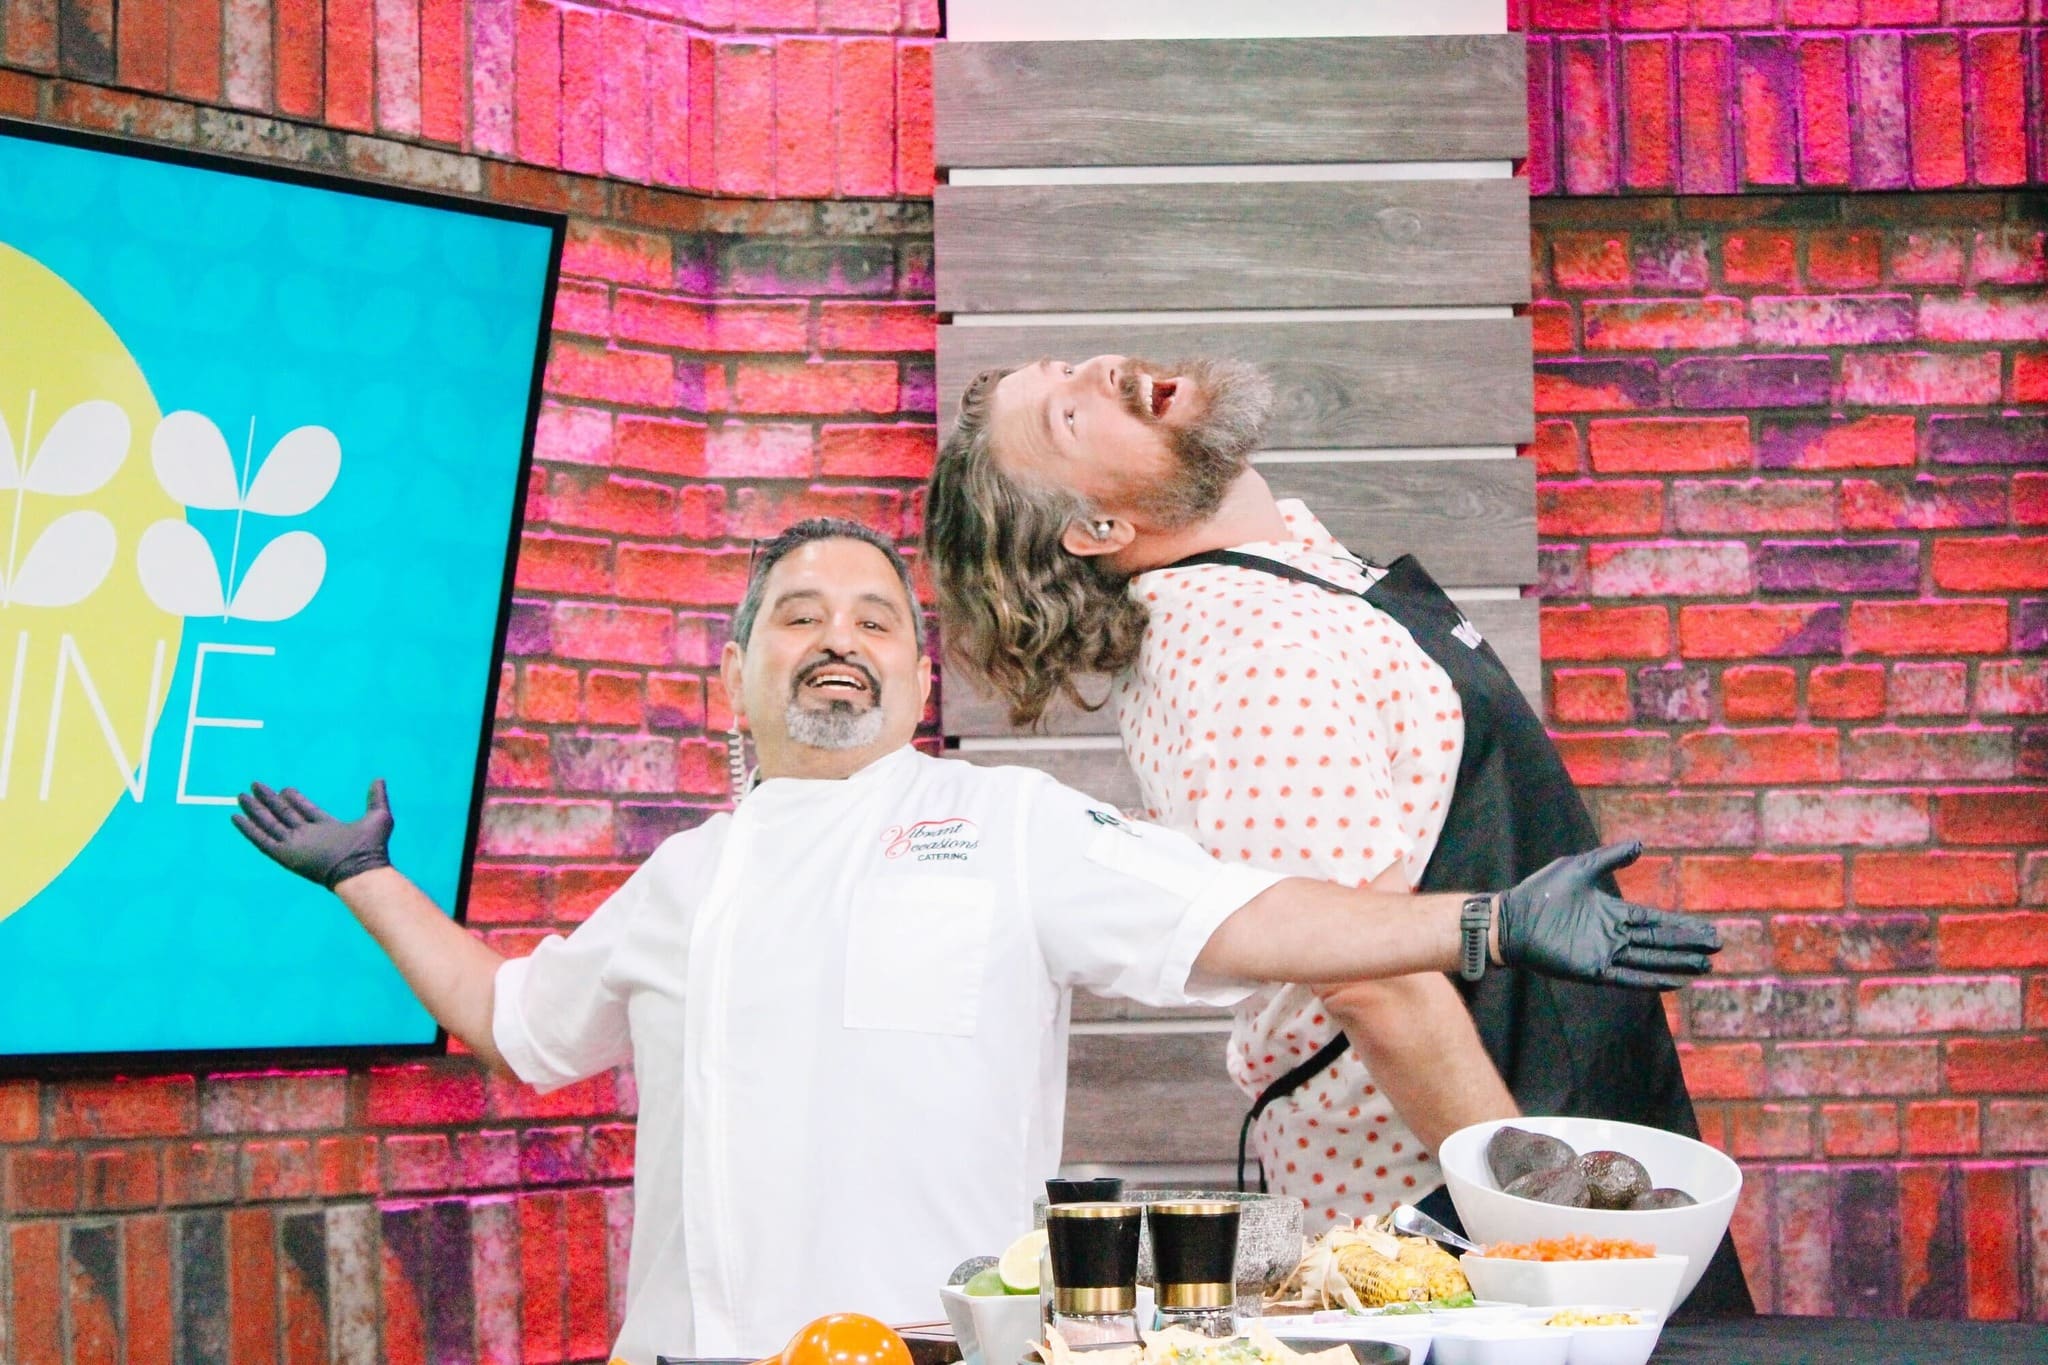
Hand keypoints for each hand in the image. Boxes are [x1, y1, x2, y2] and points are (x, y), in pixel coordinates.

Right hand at [232, 780, 393, 889]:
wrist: (361, 868)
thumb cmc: (372, 847)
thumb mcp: (379, 816)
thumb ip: (377, 797)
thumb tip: (379, 778)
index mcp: (326, 828)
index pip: (305, 810)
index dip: (295, 799)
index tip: (285, 788)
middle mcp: (308, 837)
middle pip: (283, 815)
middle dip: (269, 801)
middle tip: (255, 786)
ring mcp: (295, 845)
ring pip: (269, 824)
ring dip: (255, 811)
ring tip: (242, 795)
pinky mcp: (284, 855)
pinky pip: (262, 840)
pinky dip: (248, 830)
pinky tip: (236, 817)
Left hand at [1493, 841, 1719, 989]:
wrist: (1511, 917)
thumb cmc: (1541, 891)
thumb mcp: (1580, 867)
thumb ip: (1610, 858)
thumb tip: (1640, 845)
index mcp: (1613, 912)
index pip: (1656, 921)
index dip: (1682, 926)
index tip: (1707, 930)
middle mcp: (1614, 935)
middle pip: (1659, 942)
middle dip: (1688, 945)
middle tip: (1717, 948)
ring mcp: (1605, 953)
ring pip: (1649, 961)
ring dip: (1677, 964)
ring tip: (1704, 966)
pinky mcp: (1593, 969)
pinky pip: (1627, 978)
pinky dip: (1650, 981)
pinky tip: (1674, 982)